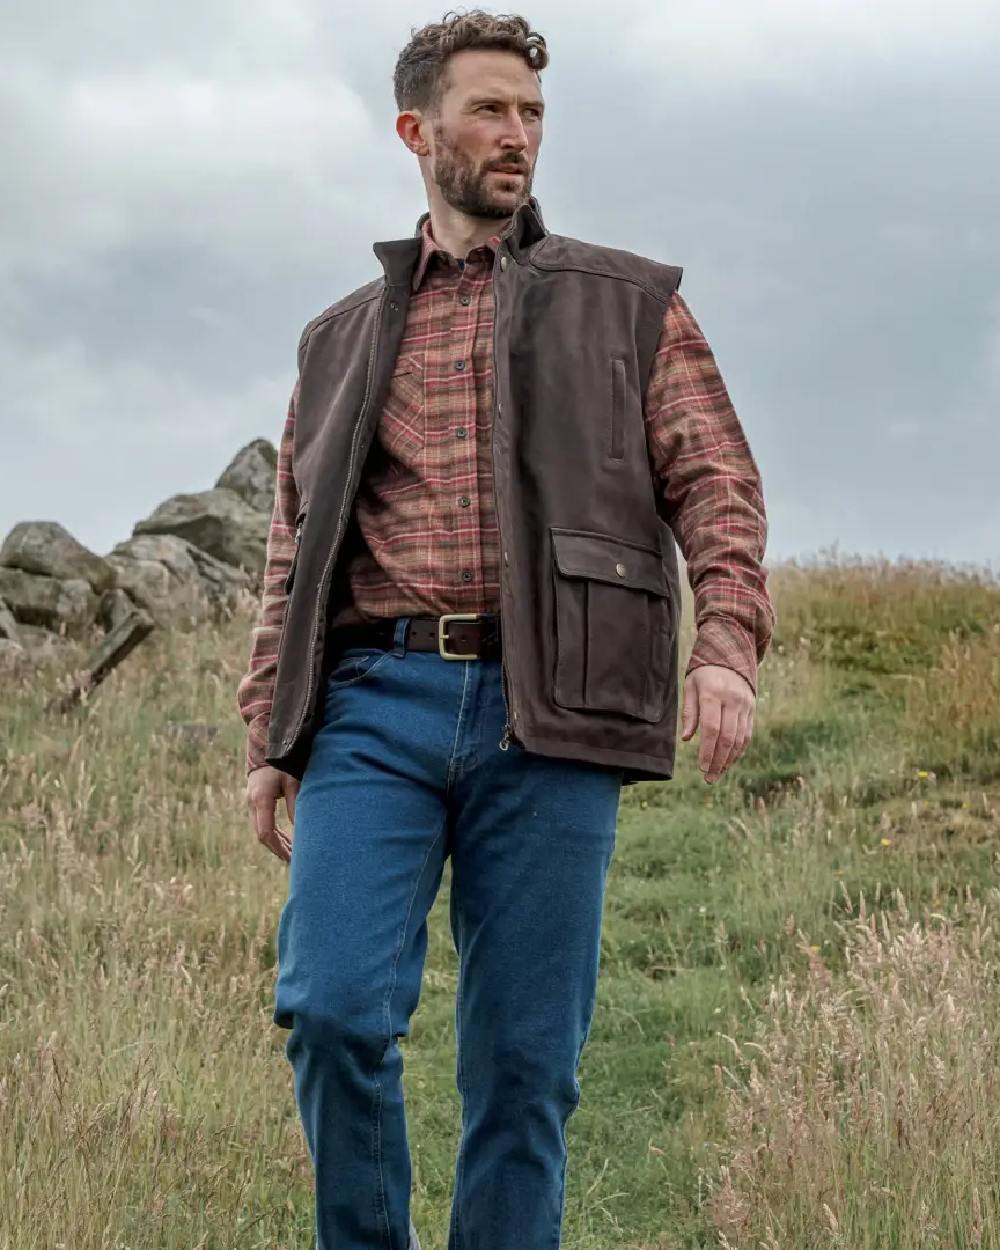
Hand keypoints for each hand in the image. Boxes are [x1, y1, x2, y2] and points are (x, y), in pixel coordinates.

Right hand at [246, 765, 299, 861]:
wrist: (265, 748)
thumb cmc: (282, 764)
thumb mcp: (293, 782)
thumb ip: (296, 805)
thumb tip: (302, 830)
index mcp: (261, 799)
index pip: (266, 832)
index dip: (278, 847)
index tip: (291, 857)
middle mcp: (253, 804)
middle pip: (262, 835)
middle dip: (278, 849)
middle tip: (295, 860)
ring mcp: (252, 804)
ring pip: (261, 831)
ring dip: (276, 843)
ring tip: (293, 855)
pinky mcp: (255, 803)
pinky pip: (262, 824)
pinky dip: (274, 834)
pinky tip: (286, 841)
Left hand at [680, 664, 754, 783]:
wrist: (730, 654)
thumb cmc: (703, 673)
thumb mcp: (690, 686)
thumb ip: (689, 712)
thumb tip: (688, 739)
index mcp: (713, 694)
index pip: (712, 729)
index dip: (707, 751)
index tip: (701, 767)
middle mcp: (732, 700)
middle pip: (727, 737)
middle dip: (718, 761)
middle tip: (708, 778)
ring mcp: (745, 705)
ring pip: (739, 738)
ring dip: (729, 760)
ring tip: (717, 774)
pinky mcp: (752, 709)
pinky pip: (747, 734)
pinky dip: (738, 751)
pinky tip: (729, 761)